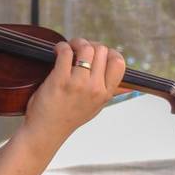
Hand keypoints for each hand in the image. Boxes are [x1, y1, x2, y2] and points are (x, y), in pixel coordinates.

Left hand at [18, 37, 125, 153]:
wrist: (46, 131)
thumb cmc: (67, 118)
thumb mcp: (95, 107)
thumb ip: (109, 93)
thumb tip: (129, 86)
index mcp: (105, 93)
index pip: (119, 62)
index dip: (108, 52)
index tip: (96, 54)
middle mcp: (95, 88)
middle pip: (102, 50)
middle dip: (89, 45)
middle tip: (78, 49)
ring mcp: (78, 84)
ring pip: (86, 48)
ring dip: (76, 43)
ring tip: (68, 48)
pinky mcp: (60, 80)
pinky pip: (65, 52)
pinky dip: (61, 46)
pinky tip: (57, 51)